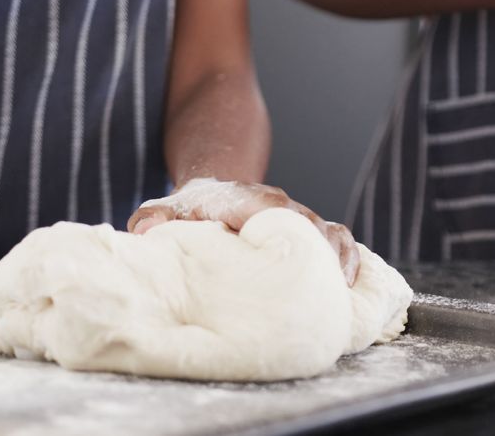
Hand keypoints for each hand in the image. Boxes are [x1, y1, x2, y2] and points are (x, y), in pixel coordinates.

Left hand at [127, 178, 360, 285]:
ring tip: (338, 307)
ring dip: (338, 268)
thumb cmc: (193, 209)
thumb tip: (144, 230)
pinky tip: (347, 296)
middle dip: (317, 263)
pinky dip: (349, 264)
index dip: (280, 235)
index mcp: (248, 201)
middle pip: (311, 228)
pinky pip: (342, 243)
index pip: (271, 210)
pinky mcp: (314, 234)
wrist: (220, 188)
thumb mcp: (168, 209)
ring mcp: (302, 220)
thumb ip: (154, 217)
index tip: (283, 268)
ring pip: (333, 236)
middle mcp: (283, 208)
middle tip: (316, 304)